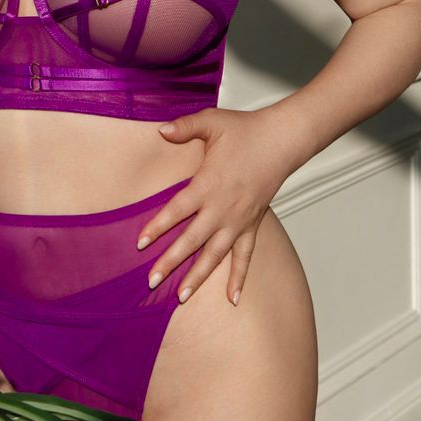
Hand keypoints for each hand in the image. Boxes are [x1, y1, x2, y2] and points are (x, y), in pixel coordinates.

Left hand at [137, 106, 296, 305]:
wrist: (281, 140)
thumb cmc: (246, 130)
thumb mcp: (212, 122)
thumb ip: (185, 127)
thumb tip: (160, 130)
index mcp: (208, 184)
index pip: (177, 211)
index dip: (157, 227)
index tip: (140, 243)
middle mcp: (222, 208)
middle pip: (192, 241)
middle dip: (170, 262)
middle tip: (151, 280)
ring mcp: (239, 220)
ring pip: (215, 255)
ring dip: (198, 276)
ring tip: (181, 296)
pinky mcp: (252, 224)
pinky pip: (245, 256)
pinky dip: (239, 277)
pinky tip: (232, 298)